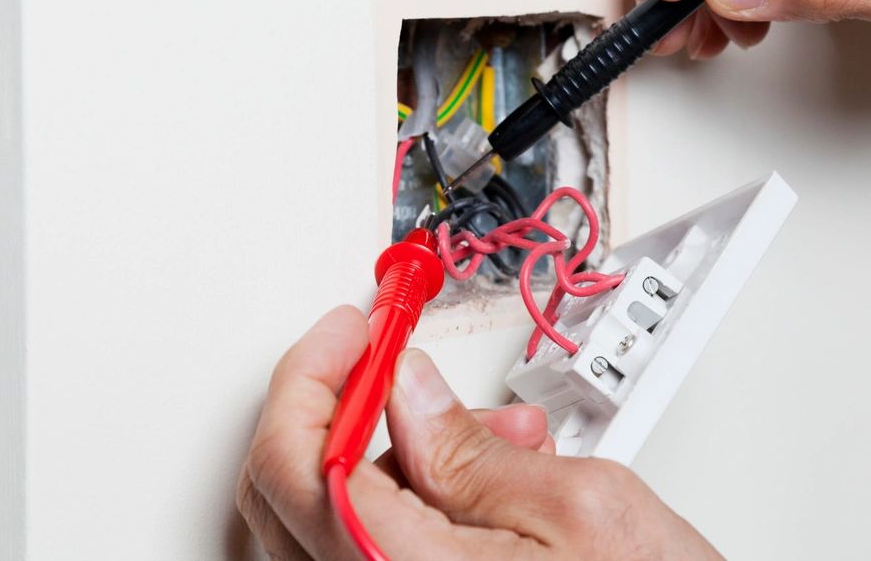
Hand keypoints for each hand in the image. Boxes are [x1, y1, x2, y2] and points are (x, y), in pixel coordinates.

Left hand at [237, 306, 719, 559]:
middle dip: (343, 404)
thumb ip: (472, 448)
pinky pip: (362, 553)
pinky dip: (403, 501)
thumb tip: (406, 388)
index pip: (297, 466)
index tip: (349, 331)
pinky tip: (478, 481)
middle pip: (288, 492)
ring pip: (324, 519)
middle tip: (386, 357)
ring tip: (491, 434)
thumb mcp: (582, 508)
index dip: (311, 379)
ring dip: (389, 454)